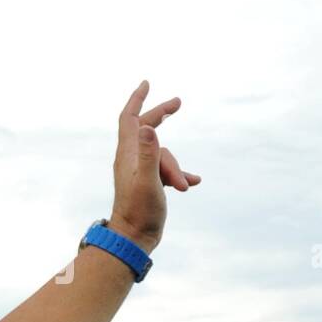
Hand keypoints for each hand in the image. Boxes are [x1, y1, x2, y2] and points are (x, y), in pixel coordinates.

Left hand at [108, 80, 201, 253]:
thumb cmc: (139, 211)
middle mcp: (132, 158)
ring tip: (183, 187)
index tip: (147, 83)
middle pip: (147, 128)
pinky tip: (192, 183)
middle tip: (179, 102)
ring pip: (164, 156)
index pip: (130, 118)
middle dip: (162, 115)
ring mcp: (141, 170)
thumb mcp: (148, 181)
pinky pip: (168, 171)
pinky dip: (180, 175)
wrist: (134, 238)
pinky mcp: (149, 183)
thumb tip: (149, 127)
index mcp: (128, 153)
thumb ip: (149, 154)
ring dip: (177, 169)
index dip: (137, 99)